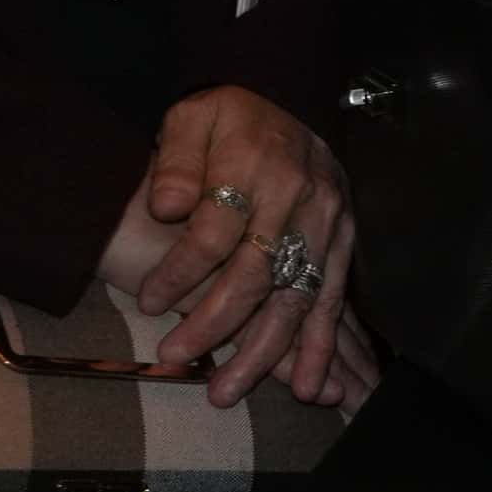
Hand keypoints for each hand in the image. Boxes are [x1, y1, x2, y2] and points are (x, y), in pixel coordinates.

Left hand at [88, 85, 370, 409]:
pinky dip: (319, 346)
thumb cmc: (227, 118)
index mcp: (255, 163)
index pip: (215, 230)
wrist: (286, 100)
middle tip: (175, 356)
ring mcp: (327, 223)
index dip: (180, 271)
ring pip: (293, 299)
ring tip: (226, 390)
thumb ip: (176, 160)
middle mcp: (299, 197)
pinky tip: (306, 386)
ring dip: (263, 351)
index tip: (147, 301)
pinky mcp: (344, 243)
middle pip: (254, 273)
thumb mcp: (191, 117)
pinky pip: (331, 302)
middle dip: (213, 323)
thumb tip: (167, 207)